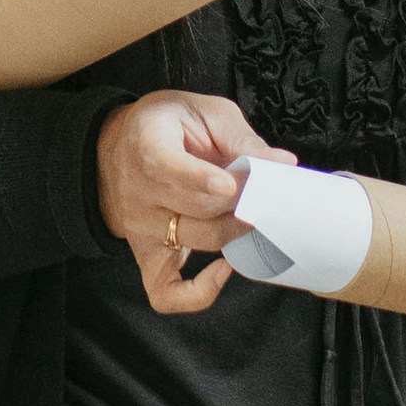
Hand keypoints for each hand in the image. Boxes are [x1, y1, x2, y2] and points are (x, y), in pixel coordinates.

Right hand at [98, 92, 256, 316]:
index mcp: (147, 145)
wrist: (122, 148)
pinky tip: (225, 268)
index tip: (229, 185)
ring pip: (197, 240)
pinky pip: (167, 292)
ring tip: (255, 216)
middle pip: (197, 208)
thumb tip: (283, 163)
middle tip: (269, 192)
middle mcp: (138, 192)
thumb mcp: (205, 113)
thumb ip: (242, 138)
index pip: (166, 167)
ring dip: (236, 231)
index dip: (199, 178)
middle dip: (242, 201)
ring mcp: (141, 229)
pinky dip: (199, 292)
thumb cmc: (171, 127)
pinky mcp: (146, 256)